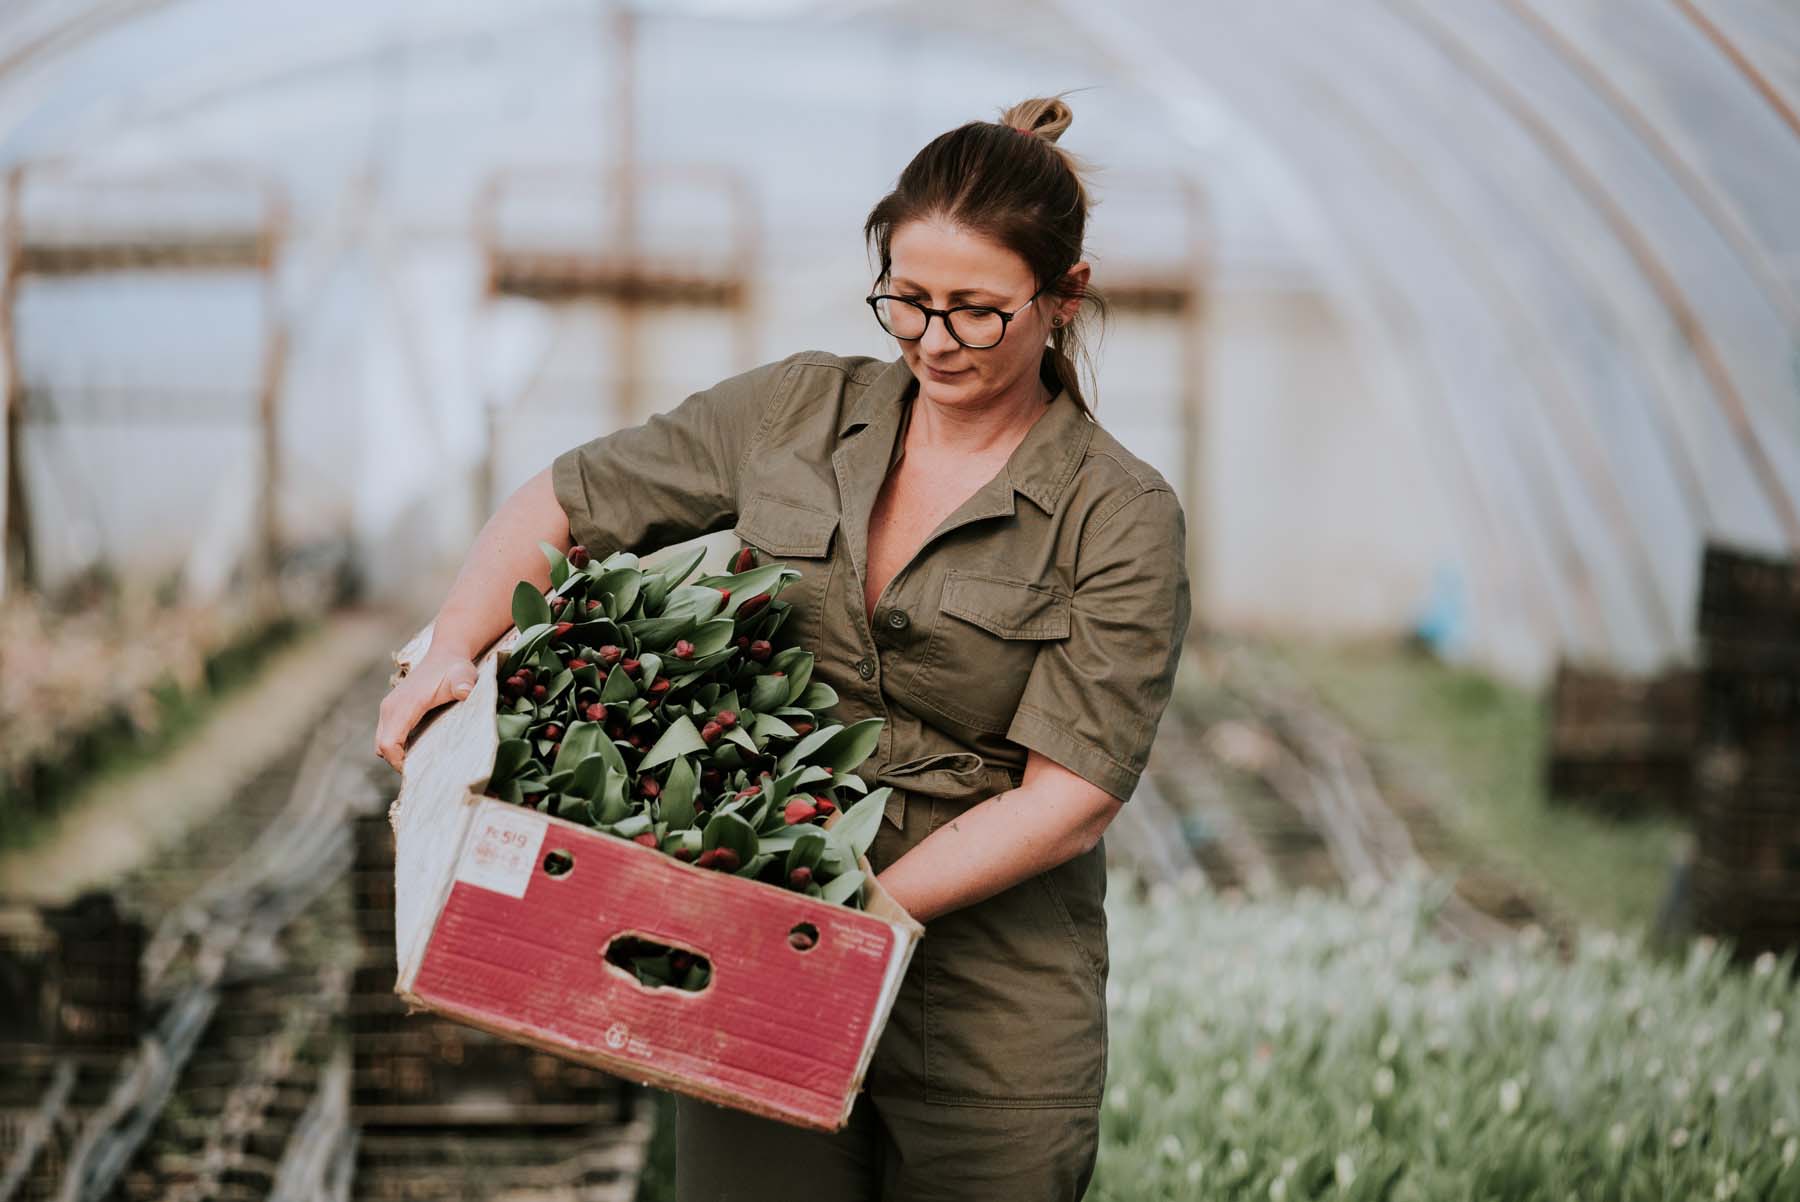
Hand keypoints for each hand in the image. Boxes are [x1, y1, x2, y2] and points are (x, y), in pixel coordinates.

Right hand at [375, 647, 478, 772]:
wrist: (446, 654)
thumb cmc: (456, 668)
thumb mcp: (464, 675)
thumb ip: (464, 683)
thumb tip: (465, 692)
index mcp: (404, 705)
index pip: (388, 744)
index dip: (398, 762)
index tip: (418, 770)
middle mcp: (390, 707)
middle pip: (382, 747)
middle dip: (397, 761)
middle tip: (424, 770)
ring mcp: (389, 708)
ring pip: (382, 742)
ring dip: (397, 753)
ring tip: (423, 760)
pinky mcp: (392, 709)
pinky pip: (388, 735)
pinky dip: (398, 745)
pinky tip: (420, 747)